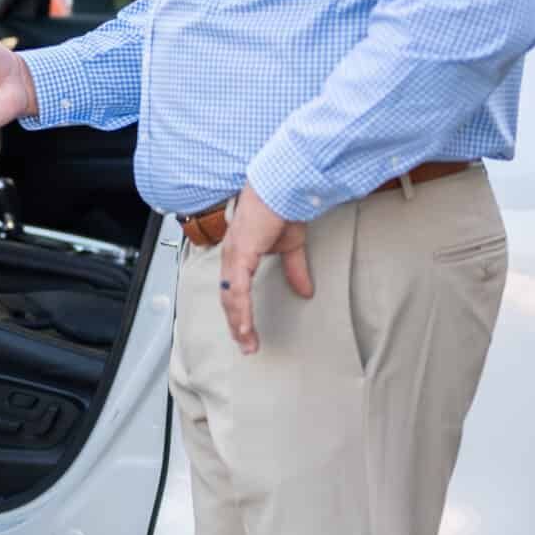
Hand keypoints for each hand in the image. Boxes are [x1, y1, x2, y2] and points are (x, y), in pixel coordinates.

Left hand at [217, 188, 312, 354]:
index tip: (247, 334)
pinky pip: (238, 288)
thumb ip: (294, 269)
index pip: (234, 289)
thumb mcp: (291, 246)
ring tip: (247, 344)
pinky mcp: (241, 253)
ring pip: (231, 297)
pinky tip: (244, 327)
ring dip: (238, 323)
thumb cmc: (283, 208)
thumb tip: (305, 292)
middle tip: (247, 347)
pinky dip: (241, 310)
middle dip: (237, 325)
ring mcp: (233, 254)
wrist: (284, 187)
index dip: (239, 312)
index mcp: (240, 254)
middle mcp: (231, 256)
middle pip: (229, 298)